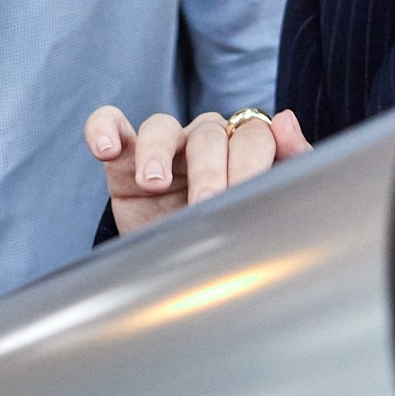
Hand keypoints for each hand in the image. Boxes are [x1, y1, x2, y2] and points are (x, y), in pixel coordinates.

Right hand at [84, 105, 309, 234]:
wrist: (184, 276)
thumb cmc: (233, 234)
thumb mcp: (266, 205)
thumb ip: (290, 162)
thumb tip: (285, 119)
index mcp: (244, 149)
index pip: (253, 134)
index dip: (251, 161)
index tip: (248, 194)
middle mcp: (205, 142)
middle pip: (208, 133)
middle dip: (209, 170)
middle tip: (206, 205)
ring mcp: (163, 150)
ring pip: (160, 127)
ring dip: (157, 153)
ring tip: (153, 184)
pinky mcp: (123, 163)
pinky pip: (110, 124)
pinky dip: (104, 128)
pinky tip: (105, 149)